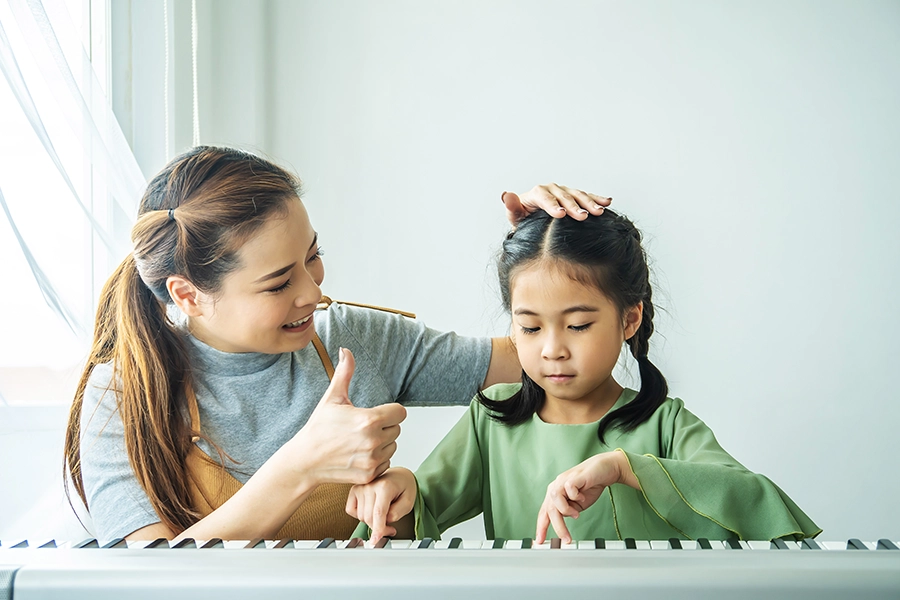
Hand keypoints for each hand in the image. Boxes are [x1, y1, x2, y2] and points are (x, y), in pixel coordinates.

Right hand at [289, 348, 406, 485]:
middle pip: (397, 429)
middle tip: (363, 428)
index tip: (376, 413)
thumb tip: (345, 350)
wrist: (305, 460)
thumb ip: (344, 373)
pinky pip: (386, 462)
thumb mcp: (332, 398)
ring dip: (382, 443)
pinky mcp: (370, 474)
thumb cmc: (318, 428)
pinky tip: (359, 454)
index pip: (400, 412)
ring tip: (360, 441)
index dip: (389, 411)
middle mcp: (373, 441)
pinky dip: (377, 459)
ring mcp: (372, 460)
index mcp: (368, 420)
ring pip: (393, 446)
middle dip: (385, 427)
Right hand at [346, 467, 416, 543]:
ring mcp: (360, 487)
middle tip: (390, 528)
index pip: (379, 512)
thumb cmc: (404, 487)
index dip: (378, 529)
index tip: (375, 541)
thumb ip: (397, 513)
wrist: (399, 476)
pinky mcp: (354, 490)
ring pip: (361, 516)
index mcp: (385, 486)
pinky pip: (350, 510)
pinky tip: (370, 510)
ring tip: (383, 515)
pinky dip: (360, 515)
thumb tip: (383, 523)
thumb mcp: (408, 502)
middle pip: (369, 517)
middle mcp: (370, 485)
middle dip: (379, 528)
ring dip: (371, 521)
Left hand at [502, 184, 610, 224]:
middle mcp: (552, 189)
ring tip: (598, 212)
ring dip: (589, 202)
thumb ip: (512, 207)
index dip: (552, 204)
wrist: (533, 222)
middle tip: (583, 216)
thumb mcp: (515, 217)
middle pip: (564, 196)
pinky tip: (607, 202)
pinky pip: (587, 196)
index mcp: (537, 193)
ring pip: (578, 195)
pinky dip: (597, 198)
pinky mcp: (574, 197)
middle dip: (574, 206)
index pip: (544, 196)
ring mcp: (564, 192)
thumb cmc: (523, 221)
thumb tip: (506, 195)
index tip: (561, 215)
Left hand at [535, 451, 631, 543]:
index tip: (539, 541)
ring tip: (577, 514)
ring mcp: (563, 481)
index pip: (544, 512)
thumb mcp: (577, 505)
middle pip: (549, 510)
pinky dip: (575, 497)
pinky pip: (568, 490)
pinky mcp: (573, 477)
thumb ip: (568, 512)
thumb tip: (561, 523)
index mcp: (555, 494)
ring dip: (566, 512)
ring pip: (554, 501)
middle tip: (567, 539)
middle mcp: (556, 487)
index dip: (541, 527)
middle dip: (558, 527)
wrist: (605, 469)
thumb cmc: (590, 486)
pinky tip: (582, 497)